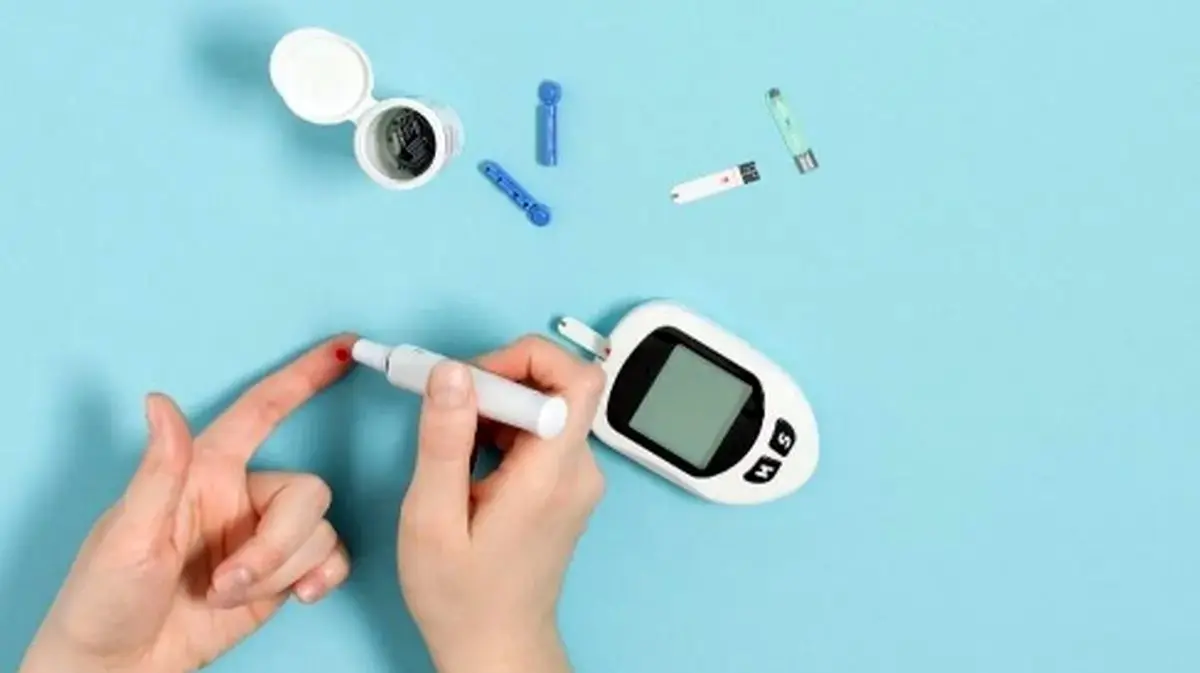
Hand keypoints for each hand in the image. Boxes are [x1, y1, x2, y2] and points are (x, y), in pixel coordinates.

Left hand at [19, 335, 356, 672]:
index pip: (262, 410)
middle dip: (280, 543)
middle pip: (307, 491)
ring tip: (230, 596)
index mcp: (204, 471)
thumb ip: (158, 470)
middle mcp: (242, 497)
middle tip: (230, 580)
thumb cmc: (105, 599)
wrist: (119, 669)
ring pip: (319, 530)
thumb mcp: (126, 534)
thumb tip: (160, 401)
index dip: (303, 376)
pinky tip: (298, 596)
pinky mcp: (281, 575)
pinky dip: (322, 576)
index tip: (345, 347)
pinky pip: (331, 557)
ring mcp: (264, 536)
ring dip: (282, 570)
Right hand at [397, 335, 607, 672]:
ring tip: (452, 447)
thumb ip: (443, 440)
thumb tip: (451, 371)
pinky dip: (503, 430)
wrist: (496, 646)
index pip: (577, 378)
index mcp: (553, 475)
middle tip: (445, 410)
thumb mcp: (431, 518)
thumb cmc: (460, 595)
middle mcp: (579, 469)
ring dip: (496, 407)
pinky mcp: (567, 485)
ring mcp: (578, 478)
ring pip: (546, 405)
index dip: (524, 359)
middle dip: (497, 380)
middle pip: (557, 385)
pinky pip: (541, 431)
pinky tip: (470, 464)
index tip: (471, 381)